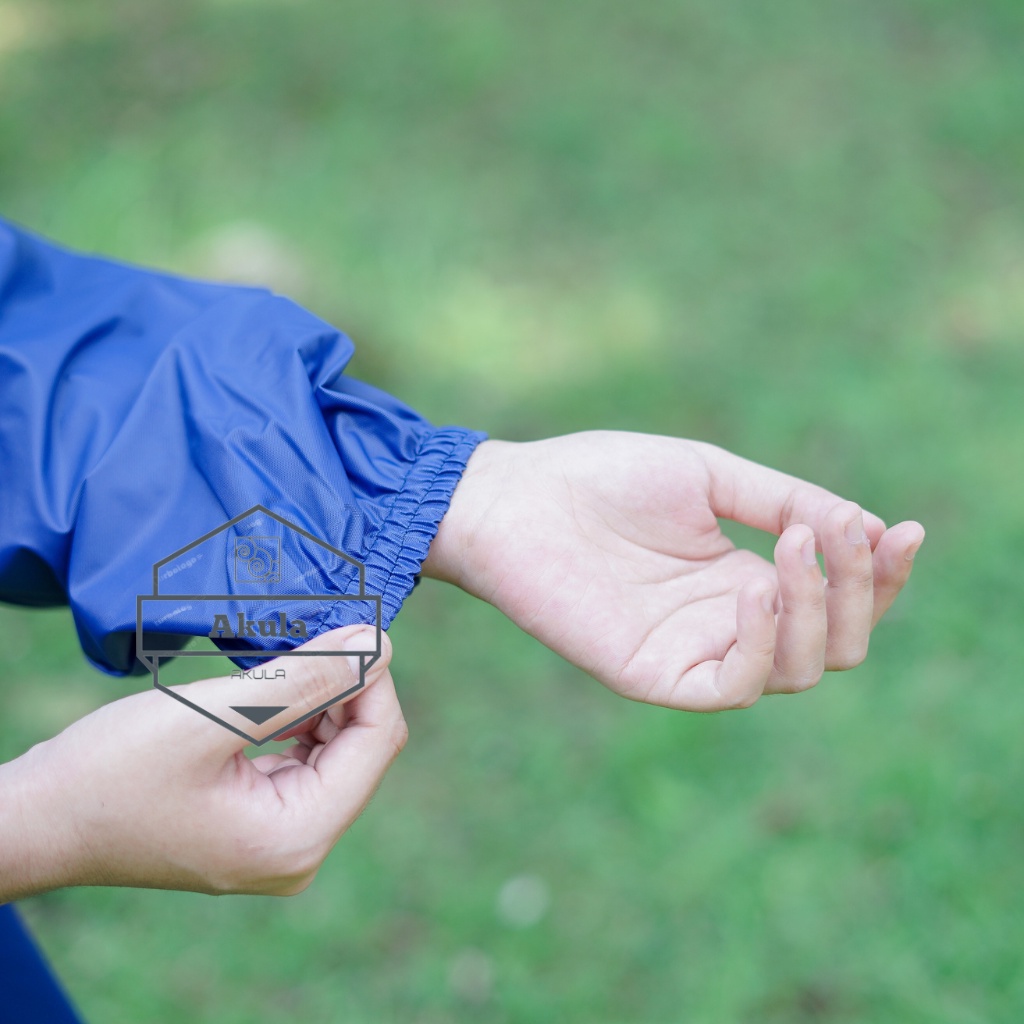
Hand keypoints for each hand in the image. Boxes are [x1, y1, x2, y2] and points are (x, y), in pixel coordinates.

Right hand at [0, 625, 405, 899]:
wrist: (39, 820)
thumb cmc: (112, 770)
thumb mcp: (215, 713)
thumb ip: (306, 679)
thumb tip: (378, 642)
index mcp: (297, 837)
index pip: (377, 740)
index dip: (372, 676)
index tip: (353, 624)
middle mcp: (299, 852)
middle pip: (362, 747)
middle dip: (348, 686)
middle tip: (319, 631)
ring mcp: (280, 843)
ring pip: (336, 750)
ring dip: (322, 699)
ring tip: (290, 657)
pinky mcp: (260, 826)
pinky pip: (304, 762)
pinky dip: (298, 719)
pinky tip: (276, 689)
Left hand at [424, 432, 923, 710]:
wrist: (514, 497)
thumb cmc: (602, 478)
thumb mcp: (710, 476)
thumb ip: (785, 499)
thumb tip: (868, 527)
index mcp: (745, 578)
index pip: (838, 600)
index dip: (881, 574)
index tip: (904, 530)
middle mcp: (728, 623)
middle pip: (834, 645)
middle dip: (858, 594)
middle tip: (838, 535)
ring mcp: (694, 652)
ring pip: (799, 670)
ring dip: (818, 609)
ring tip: (794, 545)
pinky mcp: (655, 675)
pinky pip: (736, 686)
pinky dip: (764, 641)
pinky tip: (755, 584)